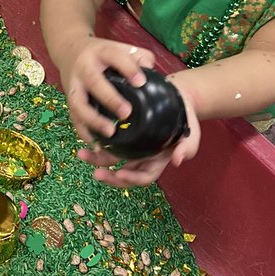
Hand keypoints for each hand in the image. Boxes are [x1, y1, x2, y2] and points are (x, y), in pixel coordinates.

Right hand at [59, 37, 155, 145]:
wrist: (69, 49)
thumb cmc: (102, 53)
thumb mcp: (119, 47)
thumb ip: (139, 57)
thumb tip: (151, 72)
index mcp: (100, 52)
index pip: (114, 57)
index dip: (128, 69)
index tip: (141, 82)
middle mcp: (84, 68)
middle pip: (94, 82)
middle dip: (109, 98)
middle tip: (127, 112)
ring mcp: (74, 85)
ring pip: (78, 104)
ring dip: (93, 119)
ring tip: (111, 133)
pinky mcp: (69, 100)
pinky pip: (74, 118)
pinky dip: (84, 132)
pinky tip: (97, 144)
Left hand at [77, 88, 200, 187]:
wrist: (176, 96)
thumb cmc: (185, 117)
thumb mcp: (192, 132)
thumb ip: (188, 147)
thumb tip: (178, 160)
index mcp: (158, 160)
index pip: (143, 177)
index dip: (131, 179)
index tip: (119, 173)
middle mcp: (143, 157)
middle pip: (124, 173)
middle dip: (109, 176)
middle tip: (95, 173)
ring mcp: (133, 146)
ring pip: (112, 158)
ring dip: (97, 159)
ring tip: (82, 153)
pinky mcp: (125, 133)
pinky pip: (110, 142)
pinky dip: (99, 143)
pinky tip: (89, 136)